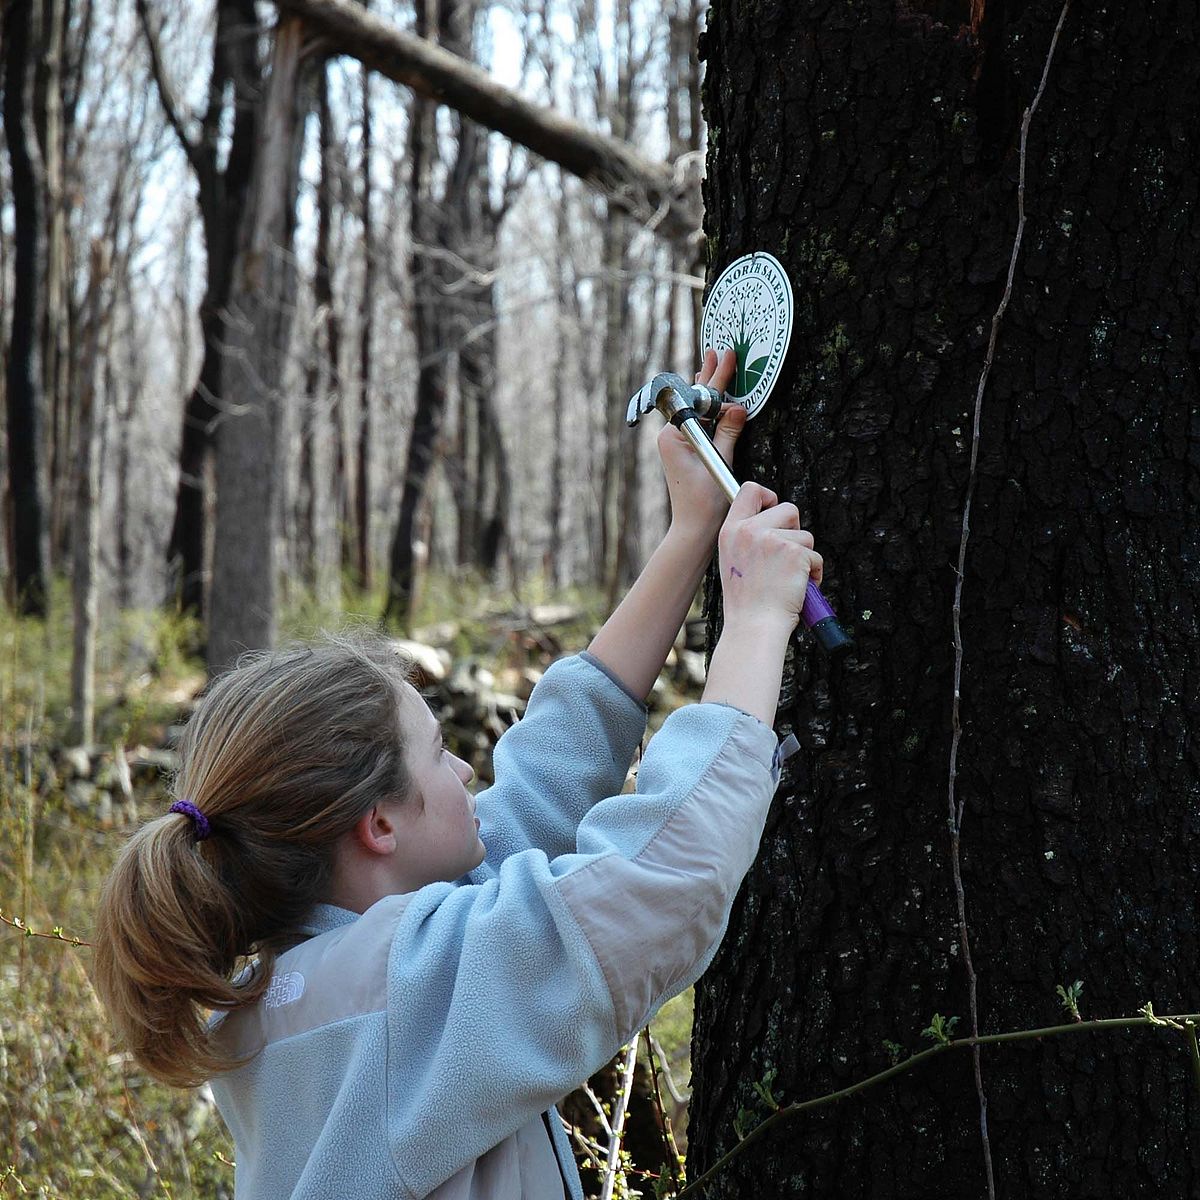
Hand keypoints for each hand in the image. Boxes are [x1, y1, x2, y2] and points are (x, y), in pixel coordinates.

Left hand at [658, 348, 746, 536]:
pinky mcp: (686, 450)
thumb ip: (728, 432)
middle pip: (694, 401)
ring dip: (708, 390)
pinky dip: (709, 408)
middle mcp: (671, 436)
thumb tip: (737, 406)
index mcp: (674, 436)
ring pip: (697, 410)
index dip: (716, 380)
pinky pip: (699, 423)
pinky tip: (712, 396)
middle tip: (719, 352)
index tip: (725, 357)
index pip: (699, 400)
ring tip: (712, 364)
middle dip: (708, 377)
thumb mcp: (720, 463)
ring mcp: (678, 443)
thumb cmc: (704, 502)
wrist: (694, 529)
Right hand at [717, 482, 822, 631]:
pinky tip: (798, 588)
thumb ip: (749, 538)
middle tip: (786, 557)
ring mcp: (771, 540)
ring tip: (788, 579)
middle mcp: (749, 531)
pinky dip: (813, 573)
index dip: (768, 496)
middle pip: (788, 509)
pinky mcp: (794, 553)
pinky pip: (815, 556)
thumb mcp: (736, 562)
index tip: (774, 510)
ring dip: (804, 557)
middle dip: (794, 531)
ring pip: (805, 535)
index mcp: (730, 531)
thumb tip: (775, 522)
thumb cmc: (748, 602)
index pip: (749, 490)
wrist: (754, 627)